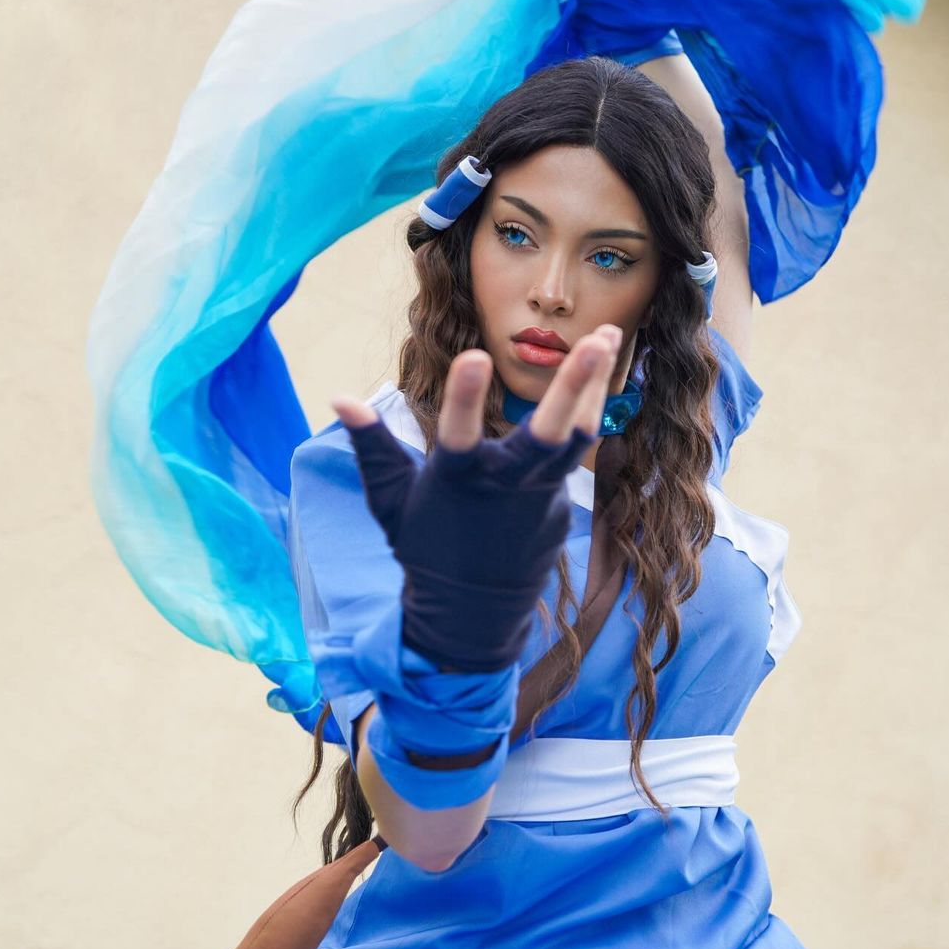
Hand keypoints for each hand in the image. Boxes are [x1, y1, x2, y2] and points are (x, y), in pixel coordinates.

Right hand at [330, 324, 621, 672]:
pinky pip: (574, 457)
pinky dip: (584, 416)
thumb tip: (339, 398)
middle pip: (548, 434)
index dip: (464, 397)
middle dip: (573, 385)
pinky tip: (596, 379)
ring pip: (577, 438)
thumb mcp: (390, 500)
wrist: (472, 615)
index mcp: (457, 481)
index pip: (458, 433)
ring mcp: (541, 498)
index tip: (473, 356)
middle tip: (597, 339)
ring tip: (609, 334)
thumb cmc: (425, 548)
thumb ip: (373, 447)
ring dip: (594, 386)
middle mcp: (506, 486)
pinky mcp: (561, 508)